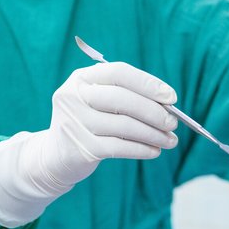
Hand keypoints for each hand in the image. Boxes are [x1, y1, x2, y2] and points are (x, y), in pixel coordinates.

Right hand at [0, 62, 178, 227]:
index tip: (171, 97)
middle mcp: (73, 96)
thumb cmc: (89, 122)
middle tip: (174, 123)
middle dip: (154, 112)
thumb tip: (168, 104)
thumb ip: (129, 97)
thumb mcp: (101, 102)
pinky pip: (120, 148)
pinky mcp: (81, 148)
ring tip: (170, 140)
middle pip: (123, 100)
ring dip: (154, 134)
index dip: (148, 84)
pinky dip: (142, 149)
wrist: (55, 155)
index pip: (119, 72)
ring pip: (125, 126)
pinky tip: (155, 151)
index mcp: (81, 78)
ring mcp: (75, 123)